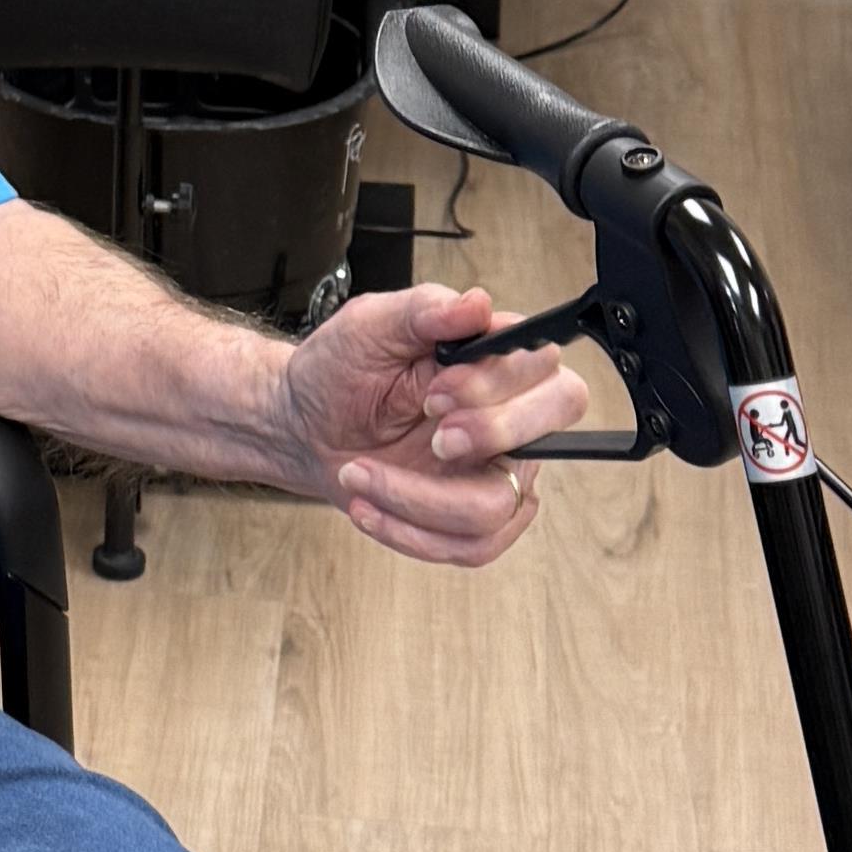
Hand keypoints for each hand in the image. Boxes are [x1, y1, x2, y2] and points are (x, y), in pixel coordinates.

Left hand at [279, 283, 590, 562]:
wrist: (304, 425)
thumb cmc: (342, 370)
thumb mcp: (370, 326)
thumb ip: (426, 310)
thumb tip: (478, 304)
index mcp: (495, 361)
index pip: (545, 372)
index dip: (498, 386)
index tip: (436, 391)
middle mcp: (508, 418)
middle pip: (547, 437)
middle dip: (489, 440)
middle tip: (435, 438)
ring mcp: (494, 473)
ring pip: (498, 508)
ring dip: (422, 501)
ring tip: (361, 475)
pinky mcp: (470, 520)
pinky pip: (471, 547)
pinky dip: (411, 534)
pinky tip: (367, 505)